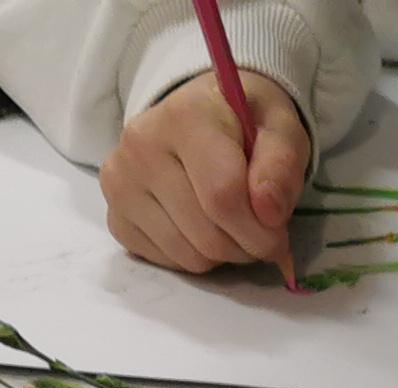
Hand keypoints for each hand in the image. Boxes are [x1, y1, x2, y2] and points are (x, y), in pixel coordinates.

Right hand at [101, 71, 307, 273]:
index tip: (279, 233)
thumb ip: (282, 164)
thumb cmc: (243, 122)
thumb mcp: (279, 128)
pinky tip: (200, 226)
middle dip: (246, 246)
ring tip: (230, 224)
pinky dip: (193, 255)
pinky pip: (166, 262)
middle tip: (259, 230)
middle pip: (207, 235)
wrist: (198, 115)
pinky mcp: (115, 217)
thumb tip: (269, 213)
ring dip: (222, 255)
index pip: (223, 197)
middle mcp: (140, 148)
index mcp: (183, 118)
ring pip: (188, 256)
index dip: (261, 230)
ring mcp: (120, 184)